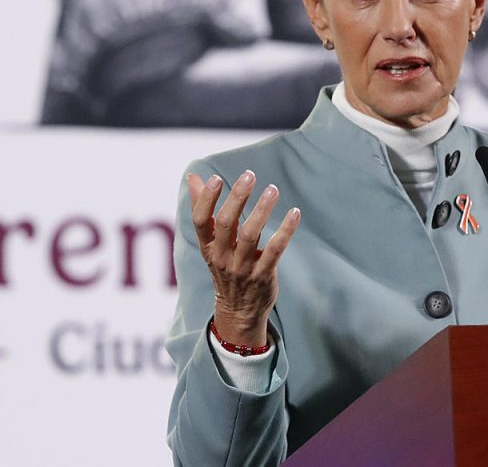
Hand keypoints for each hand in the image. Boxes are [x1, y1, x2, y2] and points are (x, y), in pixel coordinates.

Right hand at [187, 169, 300, 347]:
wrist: (238, 312)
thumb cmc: (225, 266)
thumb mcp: (211, 243)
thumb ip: (203, 209)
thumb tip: (193, 177)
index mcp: (208, 247)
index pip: (199, 221)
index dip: (206, 200)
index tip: (216, 178)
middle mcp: (222, 257)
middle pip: (225, 224)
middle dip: (236, 198)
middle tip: (249, 175)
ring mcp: (242, 267)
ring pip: (250, 235)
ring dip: (261, 210)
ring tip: (272, 189)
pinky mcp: (263, 275)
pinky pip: (274, 250)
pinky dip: (285, 230)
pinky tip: (294, 212)